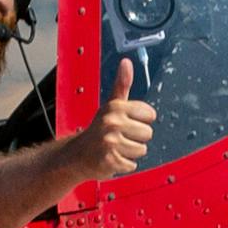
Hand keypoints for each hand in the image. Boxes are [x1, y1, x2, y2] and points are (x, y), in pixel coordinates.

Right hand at [62, 56, 155, 183]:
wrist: (77, 155)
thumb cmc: (99, 128)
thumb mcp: (111, 105)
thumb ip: (122, 84)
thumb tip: (126, 62)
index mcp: (116, 107)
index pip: (150, 114)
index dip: (141, 121)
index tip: (127, 123)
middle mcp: (112, 122)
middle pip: (148, 133)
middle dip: (136, 139)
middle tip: (119, 138)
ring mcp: (110, 142)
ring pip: (142, 150)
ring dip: (130, 153)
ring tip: (116, 149)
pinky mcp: (110, 160)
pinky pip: (132, 164)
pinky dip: (124, 165)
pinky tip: (112, 159)